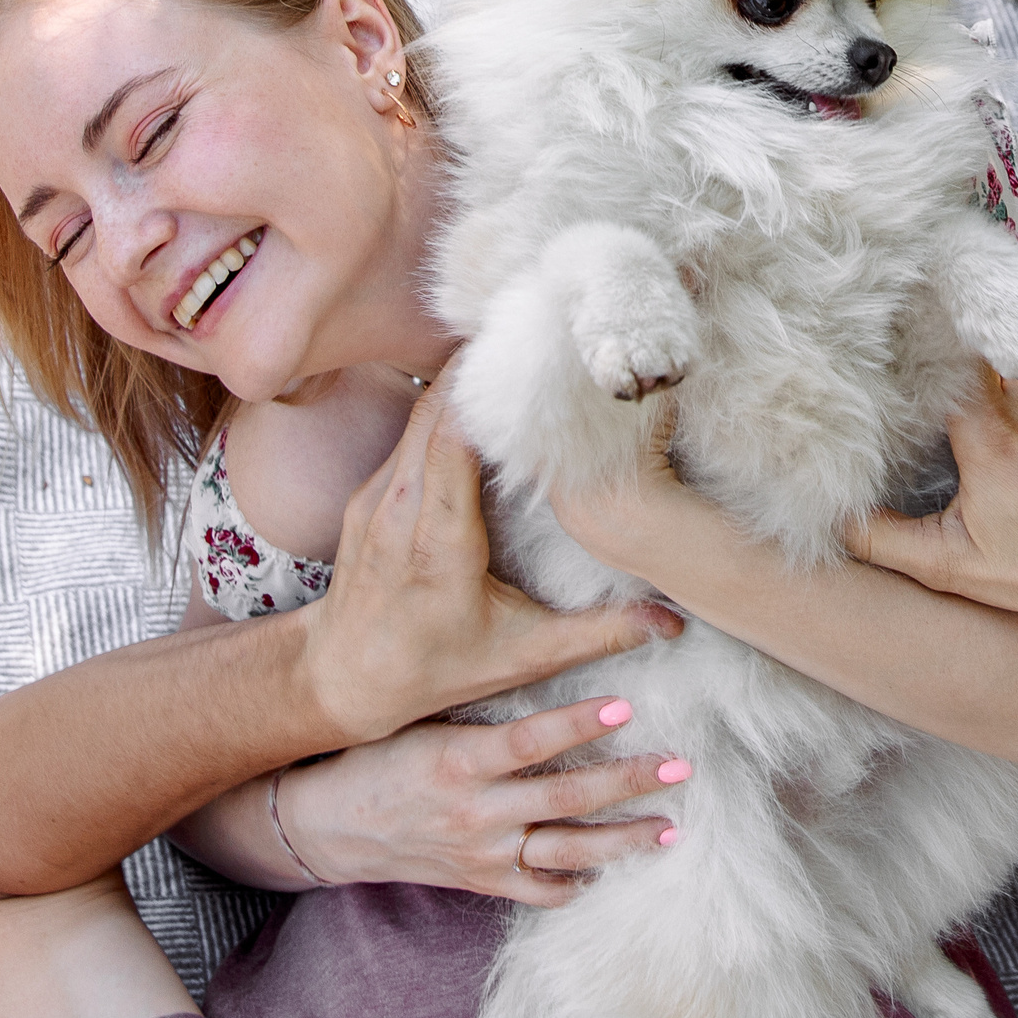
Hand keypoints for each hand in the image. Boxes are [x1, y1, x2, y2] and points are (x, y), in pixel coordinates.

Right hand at [278, 694, 684, 905]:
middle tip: (678, 766)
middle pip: (565, 796)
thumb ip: (478, 716)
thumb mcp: (419, 723)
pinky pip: (538, 891)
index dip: (578, 723)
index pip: (529, 740)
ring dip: (624, 840)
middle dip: (628, 781)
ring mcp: (481, 852)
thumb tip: (541, 680)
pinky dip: (575, 884)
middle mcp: (475, 810)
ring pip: (567, 851)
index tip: (625, 707)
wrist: (328, 825)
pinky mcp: (480, 881)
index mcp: (457, 759)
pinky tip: (606, 871)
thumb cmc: (374, 759)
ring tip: (669, 828)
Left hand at [300, 384, 680, 741]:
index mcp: (438, 541)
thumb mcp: (523, 655)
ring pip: (418, 415)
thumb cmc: (435, 668)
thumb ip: (599, 634)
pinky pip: (406, 435)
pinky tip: (478, 403)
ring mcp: (376, 496)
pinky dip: (441, 411)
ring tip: (511, 361)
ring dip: (461, 385)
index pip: (455, 439)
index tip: (532, 363)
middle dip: (480, 372)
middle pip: (436, 410)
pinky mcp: (367, 494)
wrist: (345, 676)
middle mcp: (398, 508)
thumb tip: (672, 623)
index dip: (490, 395)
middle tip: (531, 341)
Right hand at [847, 284, 1017, 676]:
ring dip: (1009, 307)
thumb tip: (819, 514)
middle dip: (959, 306)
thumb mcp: (950, 568)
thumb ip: (879, 540)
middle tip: (930, 306)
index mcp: (996, 446)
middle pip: (993, 316)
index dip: (915, 333)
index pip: (944, 358)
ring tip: (981, 323)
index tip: (888, 324)